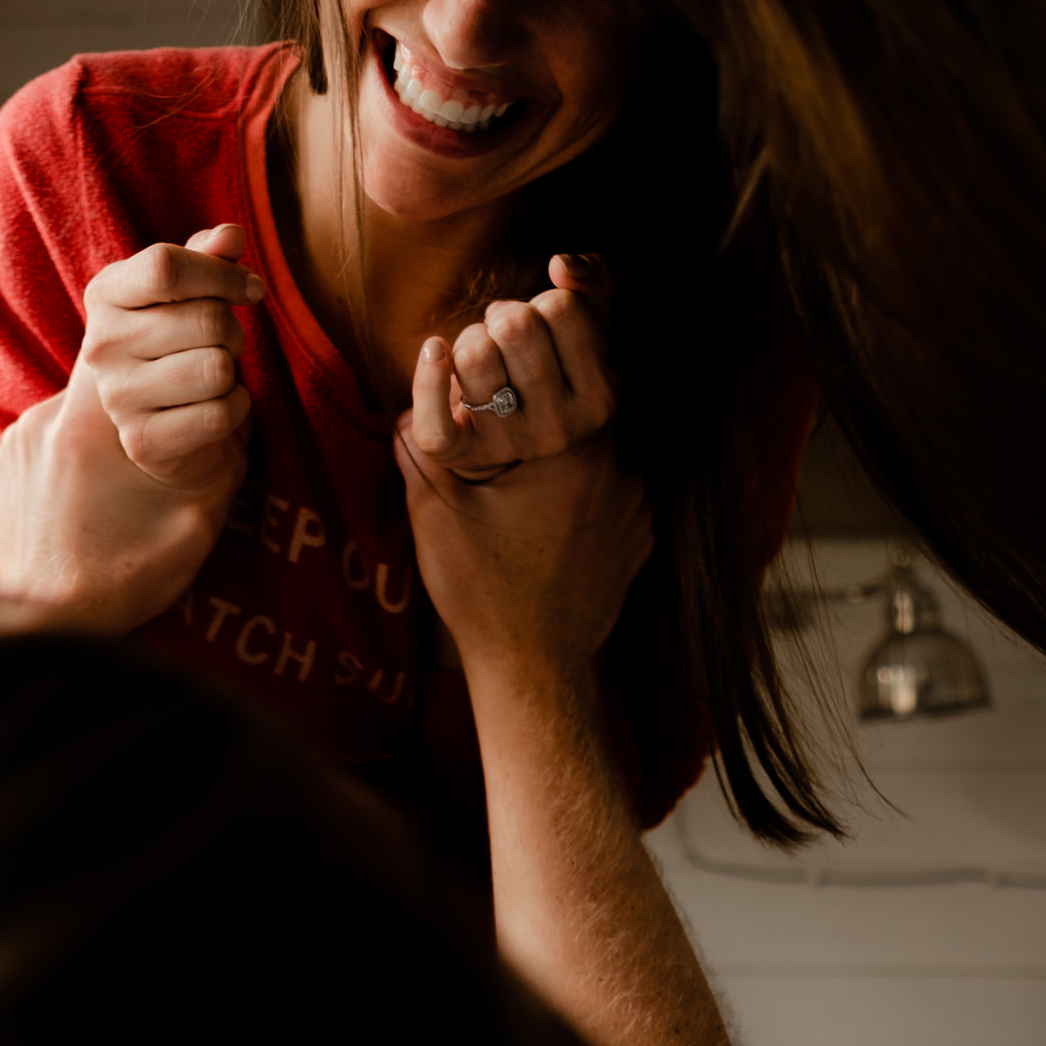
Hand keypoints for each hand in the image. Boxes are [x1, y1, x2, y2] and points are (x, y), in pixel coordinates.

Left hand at [0, 340, 245, 639]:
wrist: (48, 624)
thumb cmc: (130, 576)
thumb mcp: (201, 510)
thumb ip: (219, 444)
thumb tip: (236, 393)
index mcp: (92, 423)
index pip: (132, 327)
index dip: (176, 332)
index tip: (205, 362)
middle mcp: (45, 420)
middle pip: (112, 358)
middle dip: (157, 371)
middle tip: (187, 402)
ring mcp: (20, 439)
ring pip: (88, 398)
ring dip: (124, 409)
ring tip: (145, 454)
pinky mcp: (8, 460)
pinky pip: (61, 429)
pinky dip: (92, 442)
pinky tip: (107, 481)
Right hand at [81, 226, 262, 488]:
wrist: (164, 420)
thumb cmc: (182, 341)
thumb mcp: (190, 292)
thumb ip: (208, 258)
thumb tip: (231, 234)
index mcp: (107, 293)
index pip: (165, 266)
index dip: (222, 275)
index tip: (250, 288)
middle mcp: (101, 345)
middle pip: (207, 320)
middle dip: (233, 330)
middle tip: (222, 342)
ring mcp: (117, 397)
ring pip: (217, 369)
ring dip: (232, 372)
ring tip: (212, 374)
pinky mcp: (143, 442)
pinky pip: (220, 414)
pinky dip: (235, 410)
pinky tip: (214, 407)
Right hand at [395, 348, 651, 679]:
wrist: (534, 669)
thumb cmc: (484, 592)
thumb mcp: (436, 512)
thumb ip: (421, 445)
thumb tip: (408, 403)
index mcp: (574, 452)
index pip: (554, 376)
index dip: (518, 375)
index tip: (494, 386)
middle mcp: (619, 471)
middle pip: (577, 411)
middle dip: (539, 413)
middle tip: (504, 430)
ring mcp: (634, 507)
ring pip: (595, 454)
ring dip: (560, 456)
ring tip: (520, 480)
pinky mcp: (638, 538)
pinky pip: (609, 494)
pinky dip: (579, 495)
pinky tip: (542, 517)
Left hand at [408, 254, 618, 483]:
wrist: (516, 429)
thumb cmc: (551, 363)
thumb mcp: (586, 323)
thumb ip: (593, 281)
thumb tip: (562, 264)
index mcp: (601, 396)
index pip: (561, 307)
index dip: (541, 302)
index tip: (540, 326)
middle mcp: (561, 429)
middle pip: (516, 327)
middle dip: (502, 317)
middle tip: (504, 340)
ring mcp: (511, 445)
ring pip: (473, 355)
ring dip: (469, 340)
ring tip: (482, 358)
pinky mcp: (463, 455)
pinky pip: (436, 420)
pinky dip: (427, 376)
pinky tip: (434, 350)